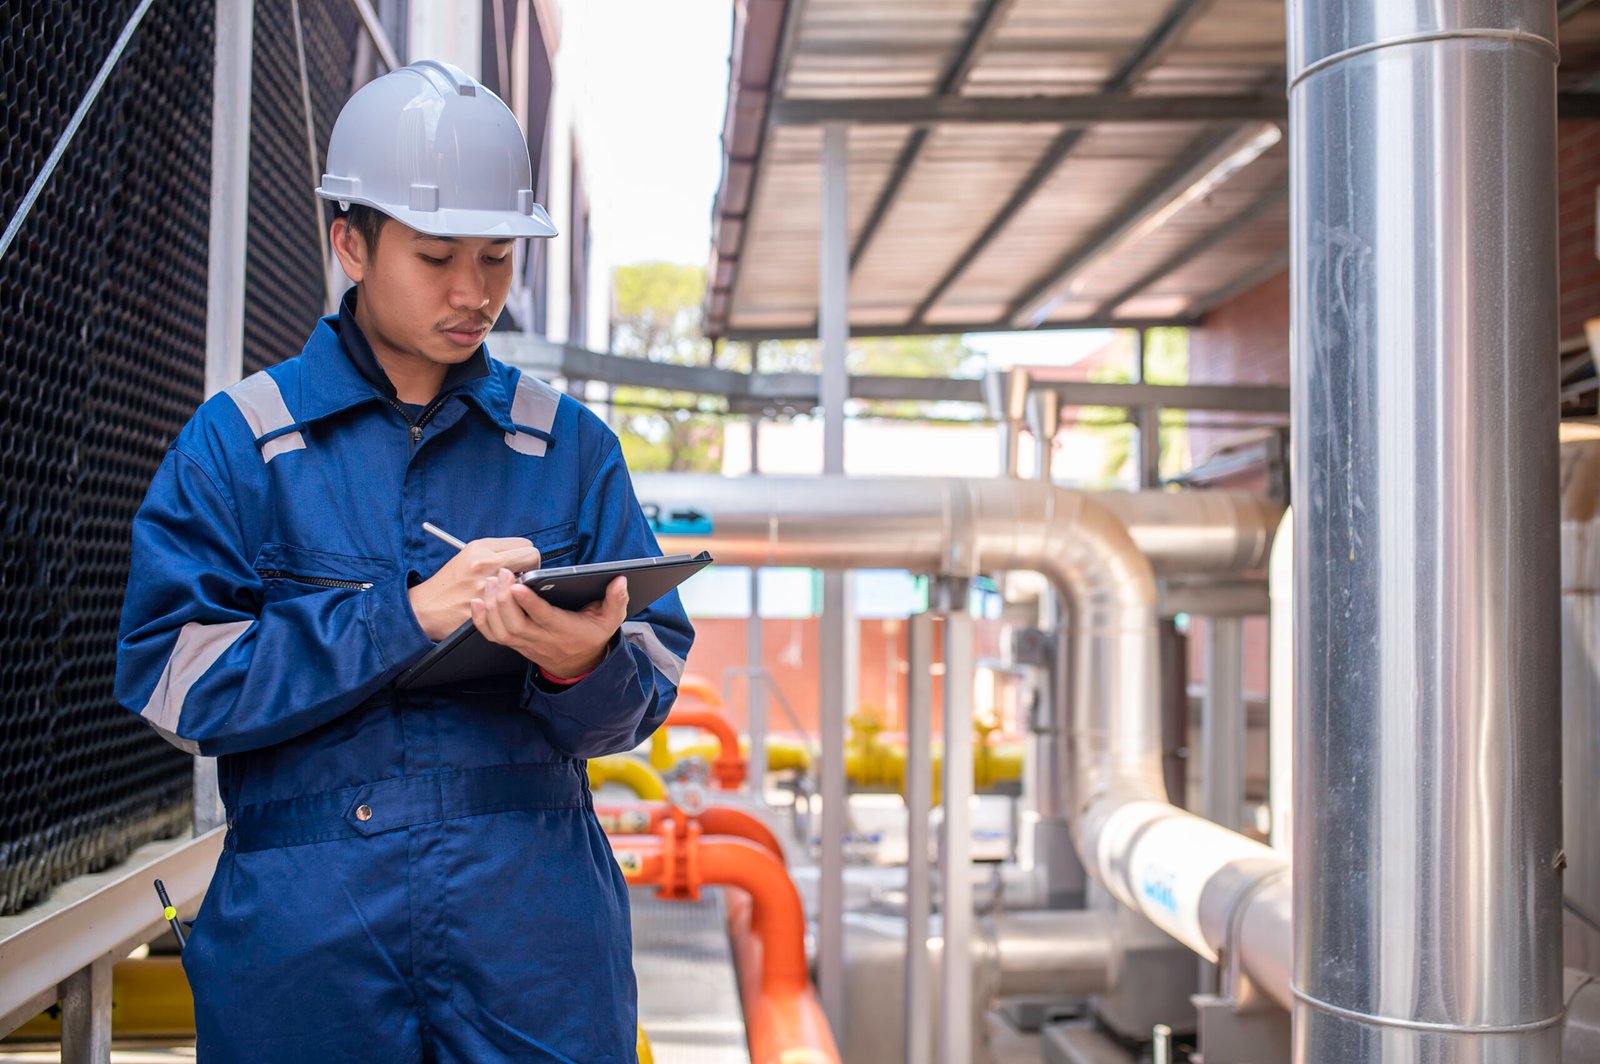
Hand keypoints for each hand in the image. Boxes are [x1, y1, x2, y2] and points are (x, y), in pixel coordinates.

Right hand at [407, 538, 540, 640]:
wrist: (427, 607)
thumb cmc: (450, 582)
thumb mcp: (468, 556)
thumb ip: (496, 552)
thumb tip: (522, 555)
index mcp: (481, 548)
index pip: (525, 544)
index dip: (525, 555)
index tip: (520, 564)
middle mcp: (485, 563)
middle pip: (532, 557)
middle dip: (531, 568)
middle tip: (522, 576)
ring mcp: (488, 585)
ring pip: (527, 581)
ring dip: (522, 587)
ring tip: (509, 591)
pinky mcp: (489, 606)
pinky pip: (515, 602)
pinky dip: (512, 604)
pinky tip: (501, 605)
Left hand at [472, 568, 628, 677]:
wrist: (579, 665)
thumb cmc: (592, 635)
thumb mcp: (611, 620)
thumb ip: (617, 600)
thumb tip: (620, 581)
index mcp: (565, 631)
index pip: (544, 617)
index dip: (529, 602)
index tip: (518, 585)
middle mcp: (542, 639)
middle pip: (516, 624)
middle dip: (504, 599)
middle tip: (501, 575)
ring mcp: (526, 644)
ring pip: (502, 630)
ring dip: (491, 607)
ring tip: (490, 582)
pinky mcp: (515, 644)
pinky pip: (493, 636)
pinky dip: (480, 621)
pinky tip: (476, 602)